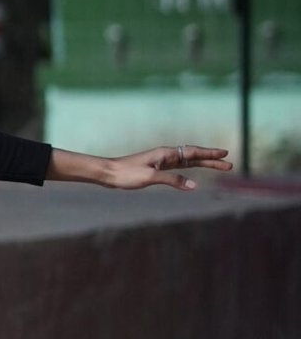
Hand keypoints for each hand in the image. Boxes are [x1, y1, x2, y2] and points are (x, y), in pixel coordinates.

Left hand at [104, 143, 229, 191]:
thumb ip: (173, 180)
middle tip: (229, 164)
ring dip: (204, 164)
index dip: (210, 154)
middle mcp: (166, 155)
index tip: (225, 154)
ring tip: (220, 166)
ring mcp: (162, 161)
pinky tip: (194, 173)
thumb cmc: (126, 174)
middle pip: (194, 156)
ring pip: (188, 161)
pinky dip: (191, 169)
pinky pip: (179, 167)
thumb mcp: (150, 177)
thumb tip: (193, 186)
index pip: (193, 152)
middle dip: (212, 160)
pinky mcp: (157, 168)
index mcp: (166, 154)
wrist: (109, 173)